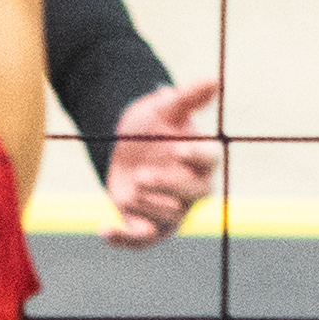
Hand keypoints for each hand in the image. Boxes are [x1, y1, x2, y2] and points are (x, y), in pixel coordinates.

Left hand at [97, 73, 221, 247]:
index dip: (196, 155)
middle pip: (194, 192)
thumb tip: (214, 79)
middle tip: (141, 176)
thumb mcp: (164, 108)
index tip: (178, 149)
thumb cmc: (151, 126)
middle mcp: (193, 187)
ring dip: (147, 205)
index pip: (209, 159)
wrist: (125, 148)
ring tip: (127, 190)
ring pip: (170, 215)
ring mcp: (173, 208)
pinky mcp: (150, 225)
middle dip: (168, 185)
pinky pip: (142, 240)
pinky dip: (124, 239)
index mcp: (201, 156)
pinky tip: (104, 229)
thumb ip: (188, 97)